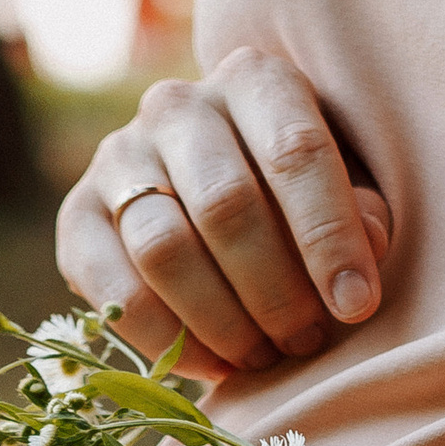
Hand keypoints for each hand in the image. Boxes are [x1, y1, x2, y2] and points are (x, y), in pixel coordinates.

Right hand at [56, 46, 391, 378]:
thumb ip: (361, 210)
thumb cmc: (294, 194)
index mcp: (253, 79)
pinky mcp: (76, 216)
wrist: (201, 191)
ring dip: (221, 321)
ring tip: (261, 357)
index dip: (329, 237)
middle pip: (225, 205)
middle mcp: (176, 106)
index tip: (356, 307)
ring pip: (164, 250)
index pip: (294, 151)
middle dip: (273, 290)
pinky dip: (166, 342)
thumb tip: (368, 248)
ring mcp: (117, 158)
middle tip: (304, 342)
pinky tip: (210, 366)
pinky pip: (115, 291)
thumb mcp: (345, 184)